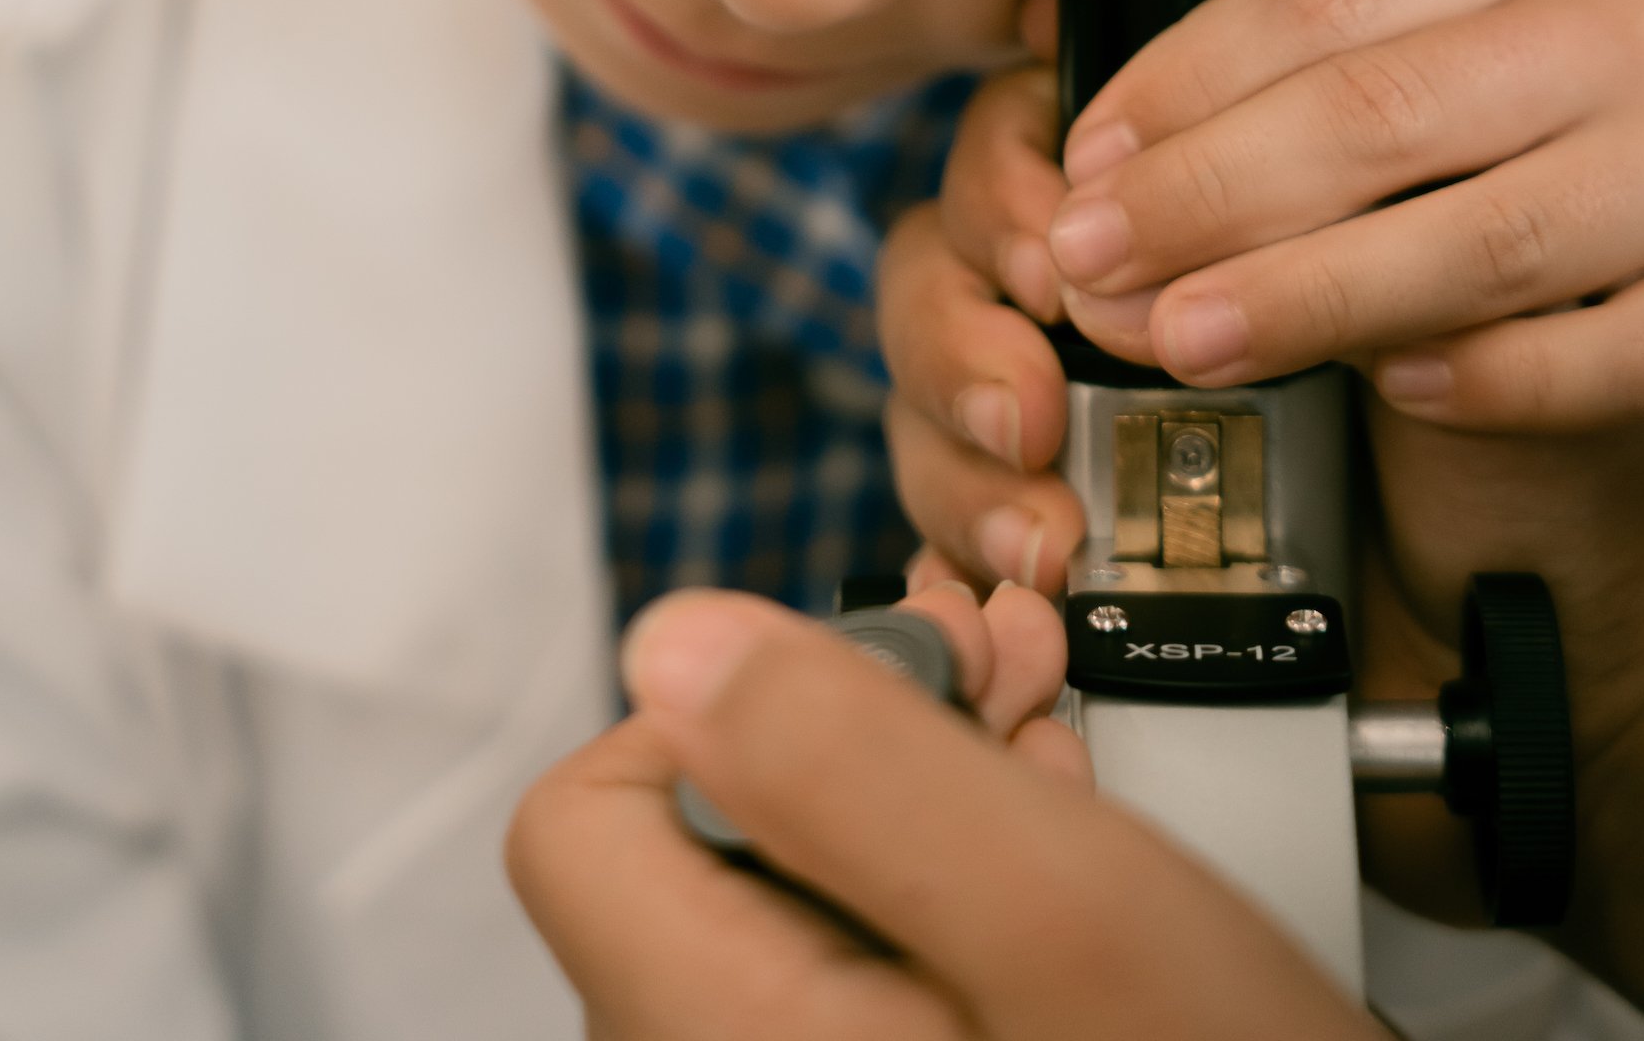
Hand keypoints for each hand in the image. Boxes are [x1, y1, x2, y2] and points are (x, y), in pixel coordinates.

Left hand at [506, 579, 1376, 1040]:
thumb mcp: (1062, 912)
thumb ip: (851, 761)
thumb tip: (675, 642)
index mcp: (717, 1040)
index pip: (582, 818)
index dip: (727, 710)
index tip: (879, 695)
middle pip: (707, 848)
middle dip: (869, 739)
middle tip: (1016, 698)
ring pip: (798, 909)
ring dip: (926, 809)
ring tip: (1058, 770)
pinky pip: (861, 983)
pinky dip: (952, 908)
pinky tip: (1060, 887)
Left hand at [880, 0, 1643, 589]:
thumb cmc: (1525, 112)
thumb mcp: (1428, 32)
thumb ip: (1276, 50)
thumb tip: (1040, 38)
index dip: (1182, 83)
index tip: (1080, 165)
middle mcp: (1616, 33)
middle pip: (1384, 113)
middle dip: (1210, 195)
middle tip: (1089, 265)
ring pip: (1482, 239)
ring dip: (1309, 297)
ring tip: (1178, 340)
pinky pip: (1595, 358)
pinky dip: (1482, 378)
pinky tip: (1383, 390)